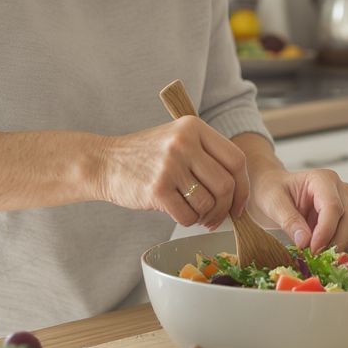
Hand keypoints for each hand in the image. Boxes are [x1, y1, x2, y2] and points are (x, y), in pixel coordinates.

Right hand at [98, 116, 248, 228]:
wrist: (105, 162)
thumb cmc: (147, 156)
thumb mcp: (177, 139)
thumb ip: (207, 157)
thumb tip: (239, 196)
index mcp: (194, 127)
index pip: (236, 160)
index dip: (243, 187)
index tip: (239, 204)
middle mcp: (184, 142)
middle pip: (226, 185)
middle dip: (225, 208)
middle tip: (215, 217)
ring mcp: (170, 165)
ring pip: (208, 203)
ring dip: (204, 216)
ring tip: (193, 212)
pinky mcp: (157, 189)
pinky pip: (187, 216)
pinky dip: (186, 220)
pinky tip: (177, 212)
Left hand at [250, 166, 347, 252]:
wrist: (272, 188)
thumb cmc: (272, 190)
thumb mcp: (274, 203)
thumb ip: (289, 221)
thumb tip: (305, 241)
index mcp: (322, 179)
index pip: (333, 207)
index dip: (325, 231)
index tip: (313, 249)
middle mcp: (339, 188)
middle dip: (334, 242)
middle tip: (314, 256)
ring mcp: (344, 201)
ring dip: (335, 245)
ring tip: (313, 253)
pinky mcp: (343, 215)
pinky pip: (346, 234)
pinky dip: (334, 245)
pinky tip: (318, 249)